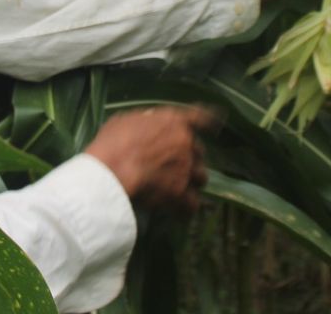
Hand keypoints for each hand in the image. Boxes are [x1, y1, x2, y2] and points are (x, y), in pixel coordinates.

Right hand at [84, 106, 217, 212]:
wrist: (112, 171)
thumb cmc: (112, 142)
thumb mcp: (125, 121)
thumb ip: (144, 124)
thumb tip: (146, 129)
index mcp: (173, 122)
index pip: (199, 117)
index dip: (210, 119)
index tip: (218, 121)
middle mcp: (186, 143)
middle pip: (199, 152)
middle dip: (190, 159)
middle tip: (174, 167)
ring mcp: (186, 169)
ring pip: (201, 178)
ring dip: (192, 183)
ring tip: (179, 190)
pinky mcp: (182, 194)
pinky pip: (192, 205)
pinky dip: (186, 209)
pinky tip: (179, 213)